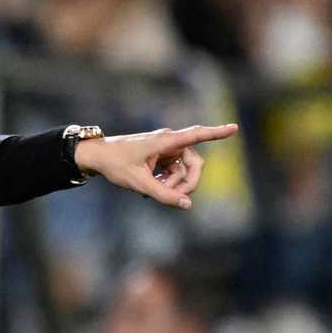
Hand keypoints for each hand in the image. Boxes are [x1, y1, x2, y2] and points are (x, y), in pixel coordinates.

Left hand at [73, 124, 238, 209]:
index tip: (234, 128)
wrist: (97, 157)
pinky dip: (166, 183)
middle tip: (174, 198)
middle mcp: (170, 142)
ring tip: (151, 193)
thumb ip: (164, 195)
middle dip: (187, 183)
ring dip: (173, 185)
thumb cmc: (116, 164)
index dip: (216, 133)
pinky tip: (149, 191)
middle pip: (195, 164)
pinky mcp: (162, 157)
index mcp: (165, 140)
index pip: (195, 135)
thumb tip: (187, 205)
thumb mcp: (139, 183)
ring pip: (184, 171)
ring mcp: (166, 149)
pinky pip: (174, 173)